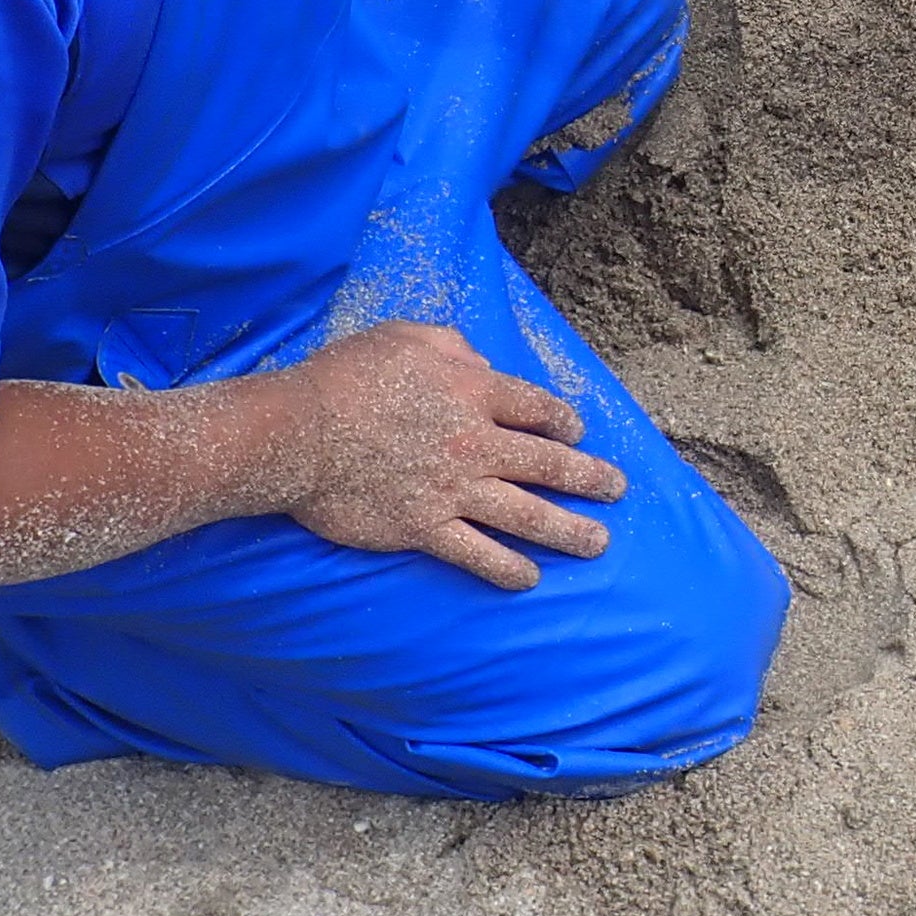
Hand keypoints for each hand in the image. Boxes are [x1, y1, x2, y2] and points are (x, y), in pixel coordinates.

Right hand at [276, 320, 625, 590]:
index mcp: (474, 391)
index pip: (538, 408)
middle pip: (548, 464)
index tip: (578, 434)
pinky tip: (530, 578)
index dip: (565, 421)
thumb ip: (453, 347)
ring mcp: (453, 490)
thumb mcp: (405, 337)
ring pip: (527, 515)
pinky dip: (507, 569)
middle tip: (617, 490)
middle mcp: (476, 443)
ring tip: (599, 543)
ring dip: (568, 530)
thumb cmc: (345, 378)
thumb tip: (481, 364)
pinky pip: (477, 554)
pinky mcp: (424, 528)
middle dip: (589, 478)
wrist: (298, 433)